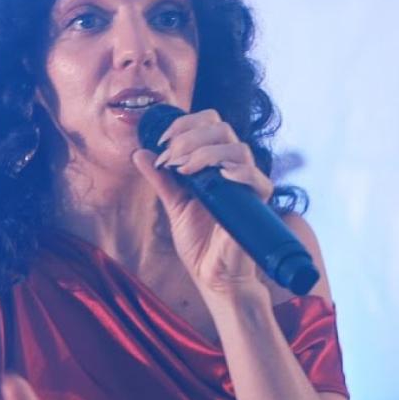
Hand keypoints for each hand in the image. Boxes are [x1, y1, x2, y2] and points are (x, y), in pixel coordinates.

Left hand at [132, 109, 272, 297]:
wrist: (212, 276)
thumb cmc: (199, 242)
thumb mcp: (174, 205)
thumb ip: (161, 179)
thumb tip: (140, 153)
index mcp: (215, 164)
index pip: (210, 124)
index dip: (185, 124)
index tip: (162, 140)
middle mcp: (233, 169)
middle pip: (223, 129)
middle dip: (191, 137)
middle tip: (170, 157)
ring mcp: (246, 185)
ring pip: (238, 149)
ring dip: (206, 152)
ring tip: (184, 170)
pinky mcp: (257, 204)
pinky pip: (258, 179)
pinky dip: (239, 172)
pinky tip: (220, 176)